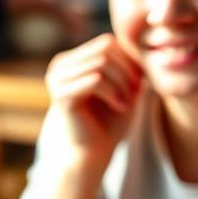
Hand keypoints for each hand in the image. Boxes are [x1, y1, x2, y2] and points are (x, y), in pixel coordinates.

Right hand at [45, 33, 143, 169]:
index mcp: (71, 61)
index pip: (107, 42)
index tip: (140, 84)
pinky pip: (95, 79)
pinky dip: (114, 92)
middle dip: (127, 70)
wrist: (92, 156)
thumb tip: (140, 44)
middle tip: (137, 93)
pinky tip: (120, 107)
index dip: (129, 60)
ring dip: (122, 83)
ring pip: (102, 63)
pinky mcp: (61, 95)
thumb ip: (129, 65)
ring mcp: (57, 79)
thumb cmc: (108, 124)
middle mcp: (59, 66)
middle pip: (105, 48)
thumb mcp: (124, 88)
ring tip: (128, 103)